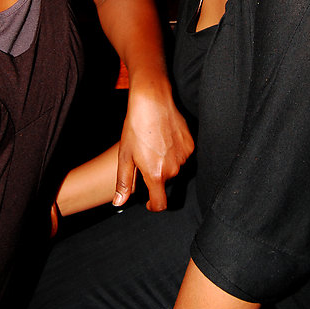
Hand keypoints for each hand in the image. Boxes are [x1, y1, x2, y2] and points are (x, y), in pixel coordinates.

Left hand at [113, 75, 193, 210]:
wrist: (152, 102)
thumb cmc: (136, 127)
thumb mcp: (125, 155)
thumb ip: (124, 182)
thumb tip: (119, 202)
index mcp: (156, 174)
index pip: (160, 204)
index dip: (153, 206)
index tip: (148, 203)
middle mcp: (174, 168)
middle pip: (165, 182)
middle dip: (155, 175)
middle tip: (144, 157)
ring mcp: (184, 156)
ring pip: (174, 167)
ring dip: (165, 163)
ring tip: (154, 145)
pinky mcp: (190, 144)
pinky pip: (182, 155)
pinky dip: (174, 152)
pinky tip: (164, 139)